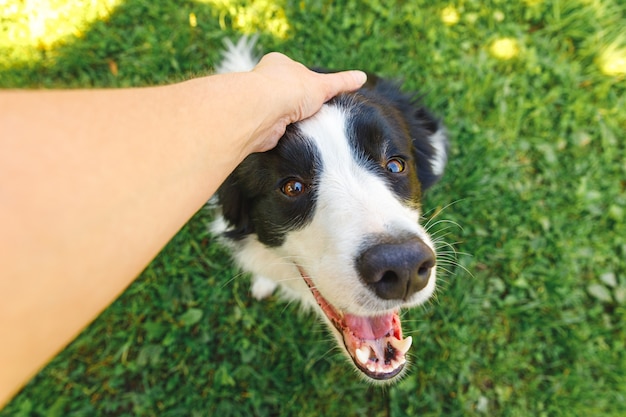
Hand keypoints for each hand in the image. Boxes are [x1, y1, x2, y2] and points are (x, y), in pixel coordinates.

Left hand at [248, 52, 366, 151]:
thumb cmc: (290, 89)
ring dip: (296, 121)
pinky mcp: (259, 123)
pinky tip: (297, 137)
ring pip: (284, 114)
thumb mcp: (323, 85)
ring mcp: (262, 103)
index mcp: (279, 64)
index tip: (322, 95)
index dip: (311, 85)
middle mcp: (267, 81)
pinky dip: (288, 134)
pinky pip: (278, 130)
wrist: (264, 111)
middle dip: (303, 106)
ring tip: (311, 128)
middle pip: (290, 95)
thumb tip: (362, 77)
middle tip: (320, 115)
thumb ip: (341, 82)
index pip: (298, 73)